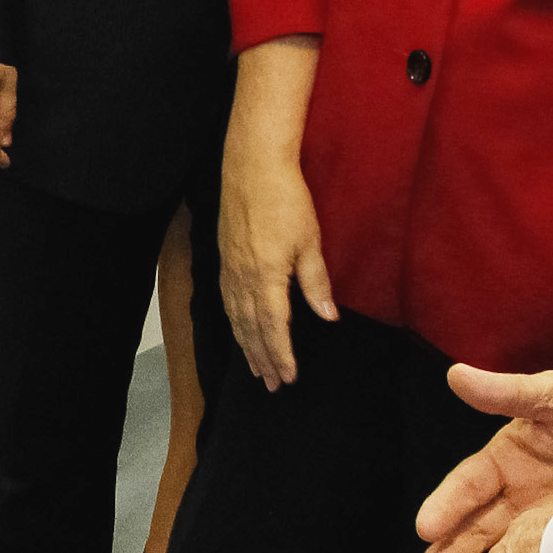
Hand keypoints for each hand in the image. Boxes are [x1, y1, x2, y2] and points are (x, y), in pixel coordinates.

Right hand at [216, 148, 334, 388]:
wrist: (251, 167)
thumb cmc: (285, 200)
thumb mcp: (309, 241)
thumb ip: (316, 283)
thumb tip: (327, 318)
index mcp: (266, 276)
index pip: (273, 326)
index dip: (281, 354)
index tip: (289, 377)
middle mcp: (243, 277)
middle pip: (251, 328)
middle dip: (262, 358)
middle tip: (271, 386)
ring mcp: (230, 268)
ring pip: (236, 317)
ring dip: (246, 345)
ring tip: (255, 368)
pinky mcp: (225, 258)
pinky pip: (227, 300)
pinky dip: (234, 322)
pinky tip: (239, 329)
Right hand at [416, 366, 552, 552]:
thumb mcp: (550, 395)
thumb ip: (504, 392)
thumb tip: (455, 374)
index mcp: (506, 461)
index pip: (467, 487)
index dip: (445, 506)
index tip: (425, 528)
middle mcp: (520, 497)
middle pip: (478, 529)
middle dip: (453, 551)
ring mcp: (545, 524)